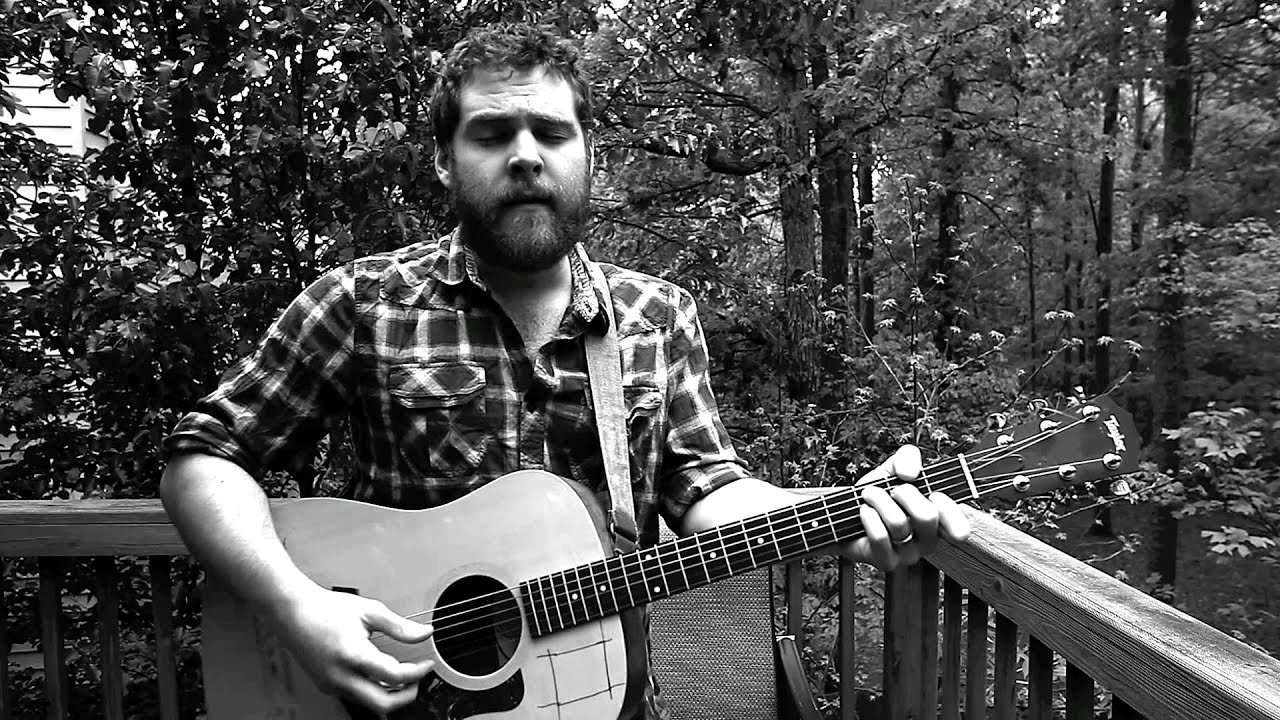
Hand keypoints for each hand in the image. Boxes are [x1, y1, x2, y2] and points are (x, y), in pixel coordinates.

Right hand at [274, 585, 434, 712]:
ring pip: (369, 703)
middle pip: (382, 704)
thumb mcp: (369, 611)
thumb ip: (400, 626)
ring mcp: (331, 684)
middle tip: (417, 680)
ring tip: (401, 675)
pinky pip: (355, 697)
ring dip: (389, 695)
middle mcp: (340, 676)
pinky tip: (379, 674)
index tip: (427, 665)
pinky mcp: (326, 686)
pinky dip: (372, 691)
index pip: (394, 676)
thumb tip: (424, 634)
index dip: (417, 673)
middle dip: (406, 696)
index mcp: (352, 655)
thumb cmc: (326, 608)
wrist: (292, 611)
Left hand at [841, 445, 970, 570]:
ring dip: (878, 500)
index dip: (948, 508)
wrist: (847, 511)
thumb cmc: (879, 493)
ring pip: (898, 523)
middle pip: (927, 516)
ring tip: (869, 496)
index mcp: (939, 520)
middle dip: (904, 493)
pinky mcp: (887, 562)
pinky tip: (864, 511)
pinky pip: (879, 536)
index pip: (959, 527)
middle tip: (892, 489)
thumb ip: (908, 458)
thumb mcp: (895, 468)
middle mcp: (928, 541)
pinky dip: (868, 516)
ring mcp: (909, 554)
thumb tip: (910, 473)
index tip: (933, 494)